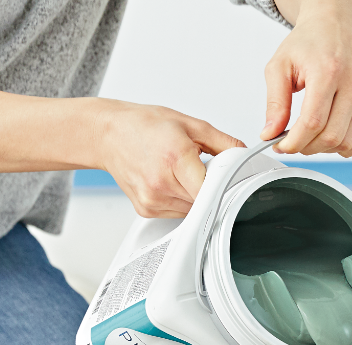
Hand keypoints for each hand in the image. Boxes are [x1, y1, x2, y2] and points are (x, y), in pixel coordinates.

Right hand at [95, 101, 243, 217]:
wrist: (107, 134)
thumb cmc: (143, 126)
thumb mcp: (189, 124)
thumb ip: (222, 142)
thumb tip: (244, 155)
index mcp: (175, 159)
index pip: (212, 189)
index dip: (226, 188)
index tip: (232, 184)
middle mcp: (161, 183)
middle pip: (205, 202)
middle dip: (212, 190)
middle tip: (206, 173)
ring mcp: (153, 200)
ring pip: (193, 211)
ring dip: (197, 197)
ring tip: (184, 175)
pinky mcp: (147, 210)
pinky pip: (178, 214)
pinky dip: (182, 201)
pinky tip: (172, 183)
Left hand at [260, 0, 351, 157]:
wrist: (336, 24)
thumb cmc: (309, 42)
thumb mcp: (280, 66)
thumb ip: (275, 103)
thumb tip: (270, 134)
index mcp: (328, 71)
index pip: (312, 123)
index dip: (294, 142)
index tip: (281, 146)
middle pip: (330, 137)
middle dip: (306, 147)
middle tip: (293, 140)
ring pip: (346, 144)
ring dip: (324, 149)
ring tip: (310, 136)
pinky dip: (345, 149)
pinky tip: (330, 139)